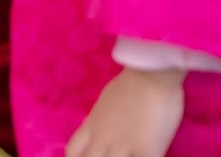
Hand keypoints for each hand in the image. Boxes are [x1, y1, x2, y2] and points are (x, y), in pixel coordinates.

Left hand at [65, 67, 183, 156]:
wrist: (150, 76)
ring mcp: (123, 147)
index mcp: (91, 126)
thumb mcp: (104, 102)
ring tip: (129, 155)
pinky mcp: (147, 152)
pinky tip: (151, 155)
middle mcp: (101, 139)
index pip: (73, 151)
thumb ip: (98, 119)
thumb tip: (95, 127)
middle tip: (111, 155)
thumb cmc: (131, 84)